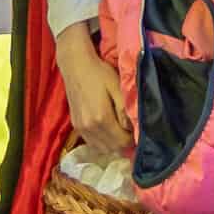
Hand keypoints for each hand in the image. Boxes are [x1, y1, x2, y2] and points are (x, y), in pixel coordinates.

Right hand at [55, 25, 133, 158]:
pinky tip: (108, 131)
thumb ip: (125, 109)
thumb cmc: (99, 73)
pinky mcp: (76, 125)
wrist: (76, 65)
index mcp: (101, 118)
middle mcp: (89, 127)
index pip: (121, 142)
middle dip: (124, 143)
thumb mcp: (117, 87)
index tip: (138, 131)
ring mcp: (81, 128)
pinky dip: (101, 142)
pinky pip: (91, 143)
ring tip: (120, 132)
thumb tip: (132, 128)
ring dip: (113, 144)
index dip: (133, 139)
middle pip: (111, 148)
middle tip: (131, 131)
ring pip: (101, 148)